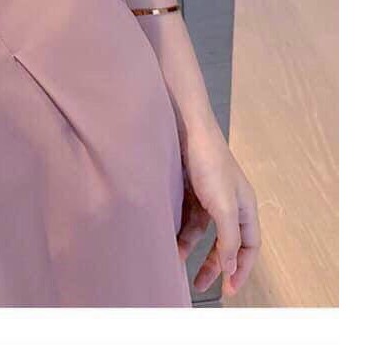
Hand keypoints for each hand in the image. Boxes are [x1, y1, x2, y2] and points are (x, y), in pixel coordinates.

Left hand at [176, 123, 260, 296]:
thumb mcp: (224, 205)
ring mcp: (209, 196)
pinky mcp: (189, 189)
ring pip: (203, 232)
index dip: (242, 269)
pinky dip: (180, 231)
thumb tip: (232, 267)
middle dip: (215, 265)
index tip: (230, 290)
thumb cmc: (209, 162)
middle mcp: (229, 203)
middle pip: (225, 242)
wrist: (185, 129)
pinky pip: (187, 218)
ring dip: (193, 249)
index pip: (249, 246)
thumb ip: (229, 238)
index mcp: (246, 207)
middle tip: (202, 285)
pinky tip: (170, 241)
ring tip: (179, 263)